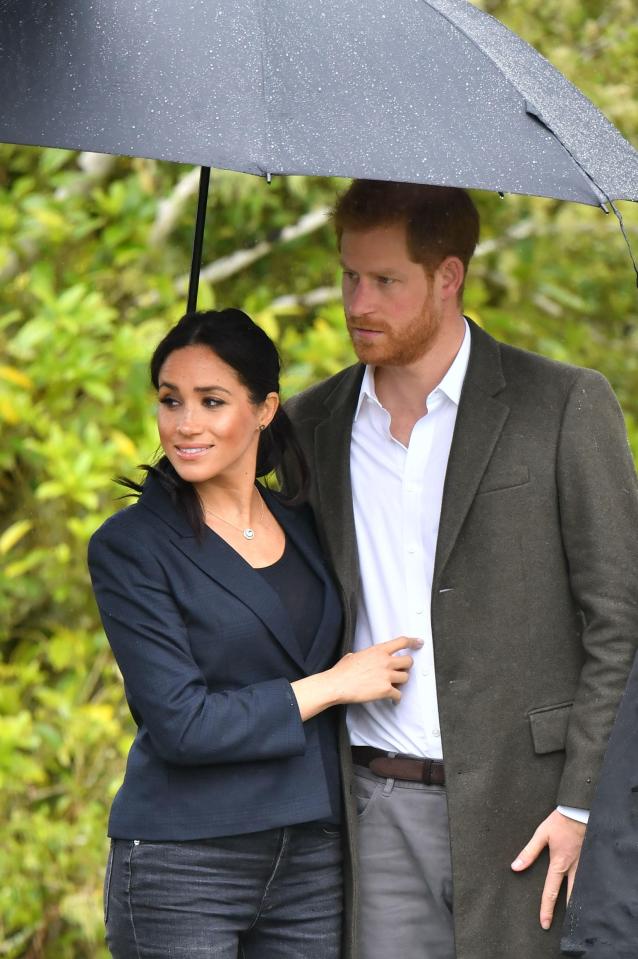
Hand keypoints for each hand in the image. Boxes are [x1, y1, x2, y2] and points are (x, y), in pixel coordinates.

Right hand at [291, 636, 421, 720]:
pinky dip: (396, 698)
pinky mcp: (386, 690)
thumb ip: (365, 655)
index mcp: (378, 650)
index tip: (419, 643)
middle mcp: (385, 661)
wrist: (337, 685)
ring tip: (394, 685)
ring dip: (401, 682)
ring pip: (406, 678)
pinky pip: (399, 695)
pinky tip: (393, 700)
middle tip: (402, 670)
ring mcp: (387, 676)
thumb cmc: (342, 671)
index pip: (401, 642)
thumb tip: (363, 658)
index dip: (413, 641)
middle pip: (409, 661)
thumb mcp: (354, 655)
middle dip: (407, 666)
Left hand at [511, 809, 585, 928]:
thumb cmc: (560, 822)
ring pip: (581, 889)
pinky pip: (587, 879)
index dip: (546, 908)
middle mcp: (573, 868)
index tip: (544, 923)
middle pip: (570, 896)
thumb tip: (515, 867)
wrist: (579, 811)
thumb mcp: (541, 835)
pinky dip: (584, 889)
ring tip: (572, 915)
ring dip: (576, 902)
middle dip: (565, 913)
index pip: (551, 891)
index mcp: (559, 864)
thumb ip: (529, 852)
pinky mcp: (588, 859)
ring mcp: (583, 865)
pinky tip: (581, 893)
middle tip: (560, 926)